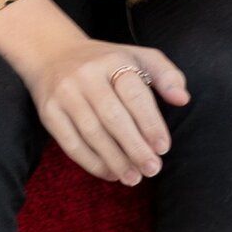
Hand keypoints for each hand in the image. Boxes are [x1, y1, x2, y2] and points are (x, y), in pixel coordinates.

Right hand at [27, 36, 189, 185]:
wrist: (52, 53)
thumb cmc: (107, 61)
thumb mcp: (138, 57)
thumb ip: (166, 75)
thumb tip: (183, 99)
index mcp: (113, 60)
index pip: (135, 95)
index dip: (150, 123)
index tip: (163, 148)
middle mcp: (86, 76)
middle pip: (113, 117)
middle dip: (135, 147)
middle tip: (152, 169)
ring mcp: (65, 94)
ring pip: (92, 133)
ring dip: (115, 160)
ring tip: (134, 178)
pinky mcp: (48, 112)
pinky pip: (71, 143)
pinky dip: (92, 162)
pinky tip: (110, 173)